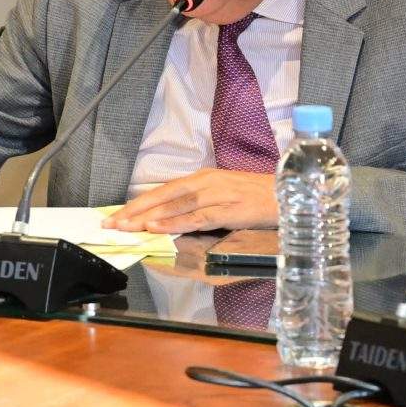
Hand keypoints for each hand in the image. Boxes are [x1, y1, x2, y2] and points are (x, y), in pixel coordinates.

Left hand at [107, 168, 280, 234]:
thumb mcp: (225, 195)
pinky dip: (176, 223)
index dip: (139, 203)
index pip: (164, 190)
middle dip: (135, 210)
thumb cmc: (259, 197)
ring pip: (176, 206)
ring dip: (149, 217)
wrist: (293, 194)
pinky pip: (198, 217)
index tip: (117, 215)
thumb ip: (199, 204)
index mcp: (204, 177)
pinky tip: (159, 228)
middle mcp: (207, 182)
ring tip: (127, 227)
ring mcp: (219, 194)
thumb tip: (170, 217)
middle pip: (164, 196)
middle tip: (111, 223)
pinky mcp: (231, 209)